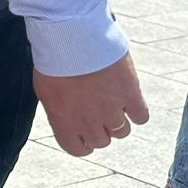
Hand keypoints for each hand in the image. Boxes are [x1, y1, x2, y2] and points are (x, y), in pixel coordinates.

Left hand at [35, 54, 149, 156]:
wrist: (74, 38)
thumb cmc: (55, 60)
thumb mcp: (46, 90)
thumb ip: (59, 110)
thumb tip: (68, 118)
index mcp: (63, 121)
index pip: (77, 149)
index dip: (83, 144)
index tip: (86, 136)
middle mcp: (88, 121)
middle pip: (102, 141)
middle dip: (101, 130)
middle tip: (99, 112)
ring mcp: (111, 110)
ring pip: (122, 131)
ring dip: (118, 121)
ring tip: (113, 103)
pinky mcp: (130, 95)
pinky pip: (141, 117)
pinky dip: (137, 112)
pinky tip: (130, 101)